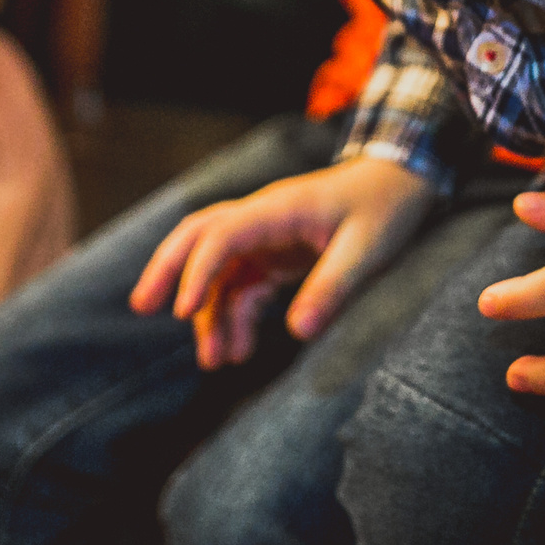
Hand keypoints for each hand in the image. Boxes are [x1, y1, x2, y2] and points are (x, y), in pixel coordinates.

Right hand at [131, 158, 436, 367]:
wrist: (402, 182)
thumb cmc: (386, 208)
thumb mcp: (369, 248)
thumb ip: (333, 286)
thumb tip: (298, 332)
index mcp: (278, 208)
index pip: (221, 233)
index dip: (197, 271)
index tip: (183, 312)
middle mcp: (263, 218)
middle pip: (198, 236)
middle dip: (167, 270)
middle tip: (142, 308)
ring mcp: (267, 236)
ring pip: (219, 269)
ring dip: (209, 312)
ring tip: (214, 362)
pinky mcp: (276, 254)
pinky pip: (242, 285)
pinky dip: (234, 316)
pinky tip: (238, 351)